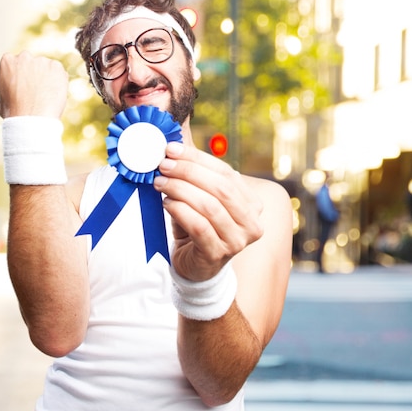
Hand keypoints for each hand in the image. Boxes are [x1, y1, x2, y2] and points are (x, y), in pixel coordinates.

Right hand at [0, 51, 68, 118]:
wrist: (31, 119)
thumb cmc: (14, 114)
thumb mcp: (0, 104)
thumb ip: (1, 94)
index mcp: (7, 61)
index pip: (15, 63)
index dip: (20, 75)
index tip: (23, 86)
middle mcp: (24, 57)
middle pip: (31, 63)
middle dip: (34, 74)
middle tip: (36, 91)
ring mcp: (41, 60)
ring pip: (46, 68)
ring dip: (47, 78)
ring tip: (45, 96)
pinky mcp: (56, 66)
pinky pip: (59, 73)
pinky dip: (58, 81)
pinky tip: (53, 95)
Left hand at [153, 142, 263, 281]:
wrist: (195, 267)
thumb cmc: (197, 227)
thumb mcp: (200, 198)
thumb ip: (194, 174)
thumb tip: (176, 143)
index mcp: (251, 203)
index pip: (226, 172)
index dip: (197, 158)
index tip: (171, 149)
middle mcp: (251, 222)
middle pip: (221, 188)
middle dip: (188, 172)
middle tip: (163, 165)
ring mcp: (237, 241)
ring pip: (210, 206)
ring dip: (180, 190)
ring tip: (160, 183)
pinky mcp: (217, 255)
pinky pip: (199, 226)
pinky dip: (180, 211)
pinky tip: (166, 203)